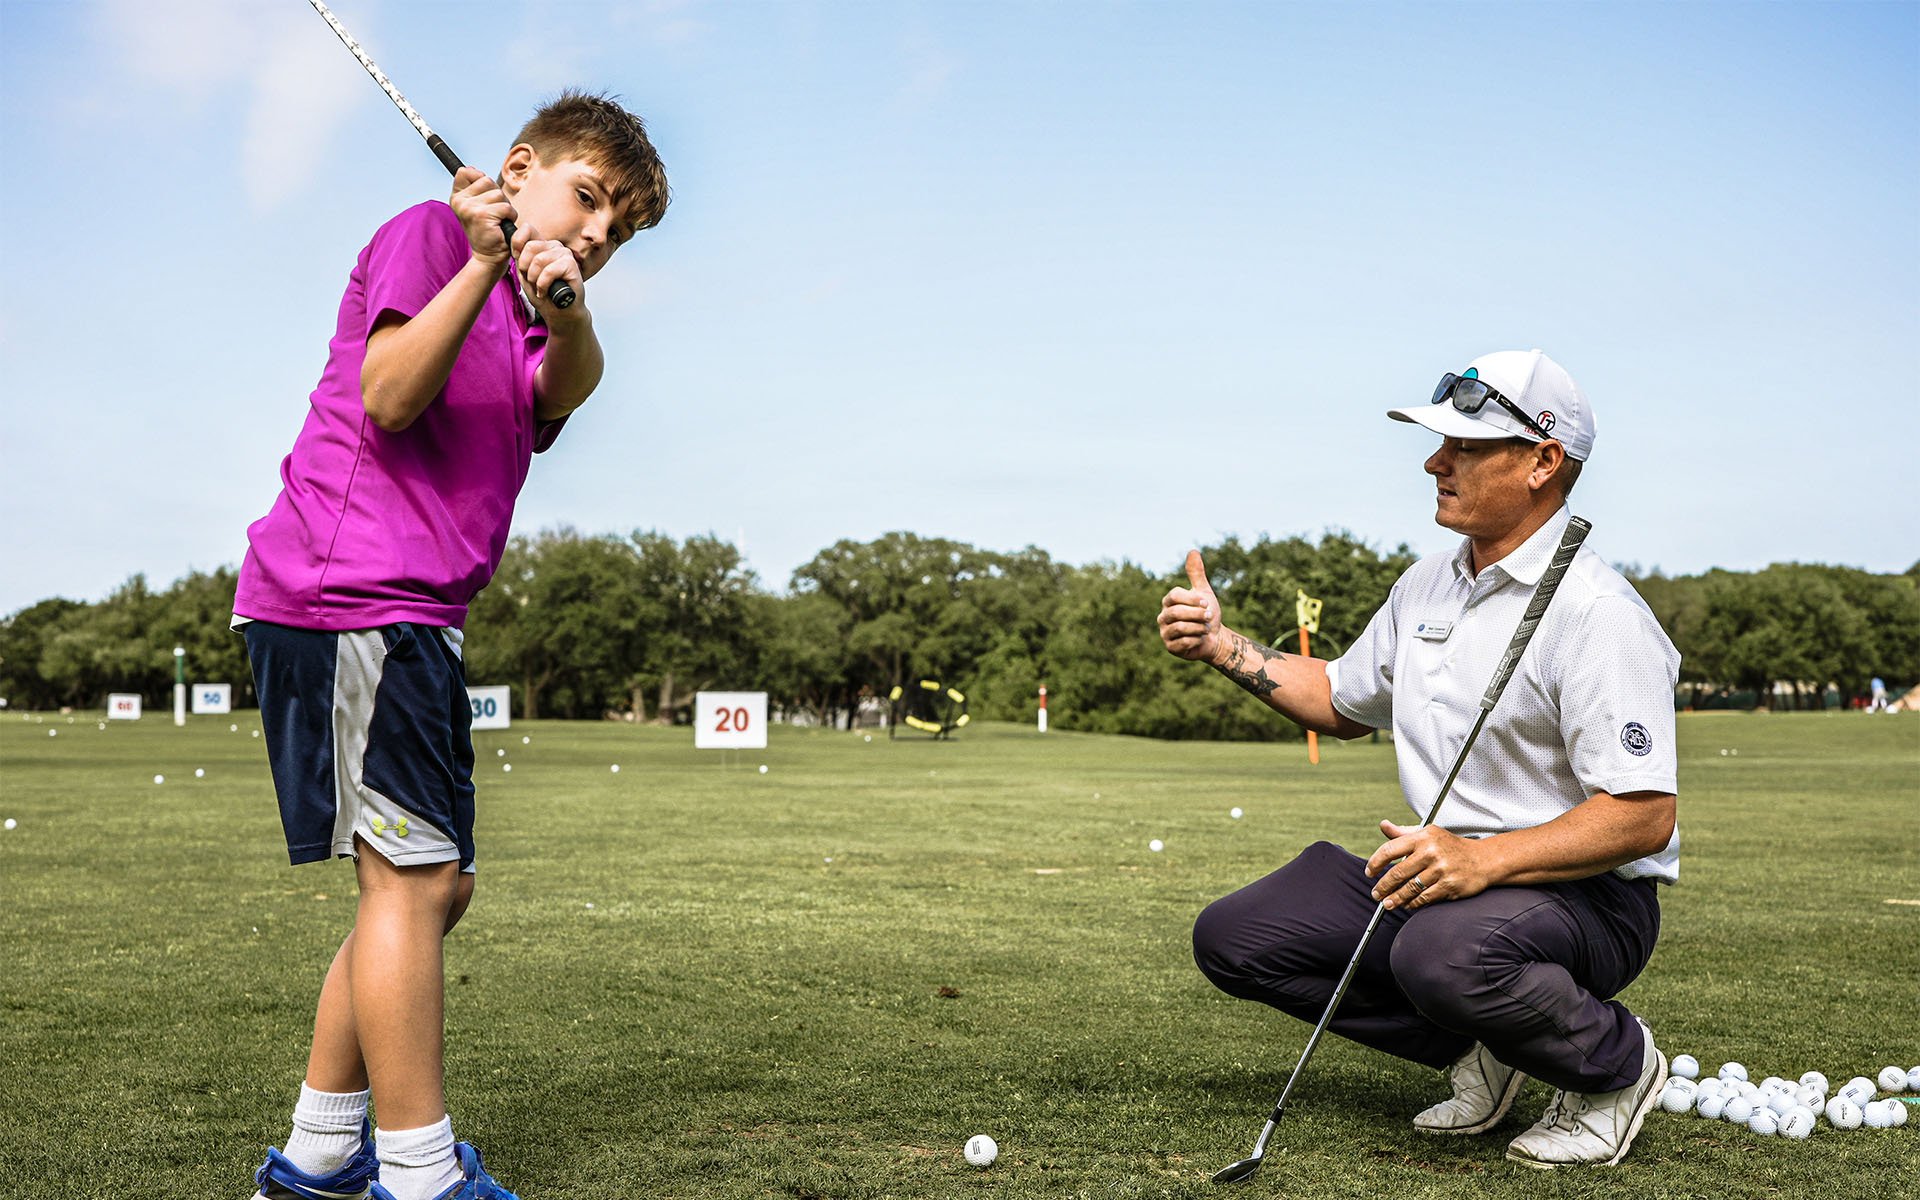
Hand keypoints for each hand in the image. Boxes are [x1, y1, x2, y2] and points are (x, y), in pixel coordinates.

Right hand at [449, 167, 515, 269]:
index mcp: (456, 197)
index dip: (481, 181)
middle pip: (487, 181)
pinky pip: (505, 207)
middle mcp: (459, 201)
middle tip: (494, 213)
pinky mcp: (482, 216)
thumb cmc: (487, 229)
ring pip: (498, 194)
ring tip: (498, 220)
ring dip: (505, 207)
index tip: (483, 198)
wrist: (488, 256)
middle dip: (497, 196)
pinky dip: (510, 216)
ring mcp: (469, 208)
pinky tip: (502, 226)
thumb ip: (474, 186)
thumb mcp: (477, 205)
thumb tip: (472, 169)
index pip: (467, 172)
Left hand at [511, 225, 585, 320]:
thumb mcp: (524, 274)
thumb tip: (514, 241)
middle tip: (532, 281)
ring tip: (540, 287)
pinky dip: (543, 285)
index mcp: (542, 245)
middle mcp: (554, 246)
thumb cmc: (543, 294)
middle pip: (530, 247)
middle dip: (526, 269)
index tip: (519, 264)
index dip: (517, 245)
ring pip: (539, 260)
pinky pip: (549, 271)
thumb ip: (519, 257)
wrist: (559, 313)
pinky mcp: (571, 264)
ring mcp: (564, 254)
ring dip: (535, 279)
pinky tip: (546, 291)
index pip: (527, 230)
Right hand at [1159, 550, 1223, 662]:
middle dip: (1197, 615)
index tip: (1206, 603)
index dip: (1191, 599)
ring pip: (1179, 628)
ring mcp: (1165, 632)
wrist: (1214, 638)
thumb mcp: (1204, 592)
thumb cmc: (1207, 613)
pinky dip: (1196, 640)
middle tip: (1209, 616)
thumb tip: (1192, 551)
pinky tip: (1201, 639)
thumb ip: (1196, 574)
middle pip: (1176, 613)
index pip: (1174, 596)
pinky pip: (1182, 643)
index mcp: (1169, 601)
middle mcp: (1163, 616)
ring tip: (1206, 628)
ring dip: (1198, 628)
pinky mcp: (1170, 647)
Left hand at [1365, 820, 1494, 910]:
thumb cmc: (1450, 846)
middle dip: (1383, 886)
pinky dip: (1413, 903)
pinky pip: (1424, 898)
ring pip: (1410, 888)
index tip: (1369, 872)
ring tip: (1387, 903)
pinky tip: (1406, 905)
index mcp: (1423, 837)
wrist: (1483, 860)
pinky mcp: (1449, 886)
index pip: (1390, 849)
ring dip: (1395, 898)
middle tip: (1376, 893)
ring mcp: (1440, 870)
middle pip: (1398, 872)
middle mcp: (1431, 852)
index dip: (1376, 862)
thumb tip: (1383, 825)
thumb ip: (1403, 832)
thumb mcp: (1428, 833)